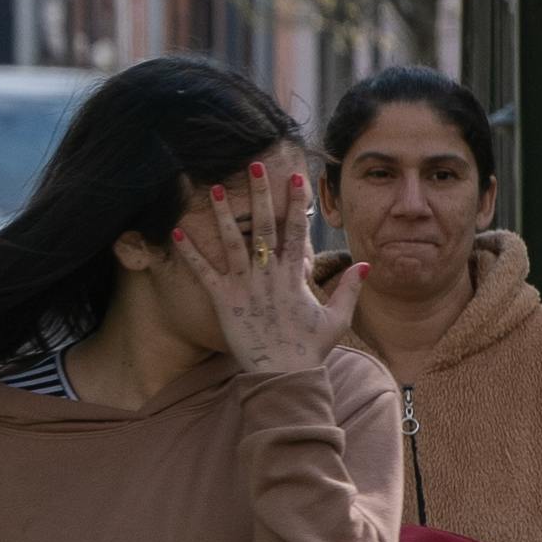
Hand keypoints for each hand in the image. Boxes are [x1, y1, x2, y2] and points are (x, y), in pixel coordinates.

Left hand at [182, 158, 358, 378]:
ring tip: (215, 188)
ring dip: (223, 215)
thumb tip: (364, 265)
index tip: (295, 177)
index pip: (295, 231)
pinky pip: (204, 273)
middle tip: (253, 165)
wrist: (284, 376)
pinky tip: (177, 233)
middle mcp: (268, 275)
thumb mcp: (337, 318)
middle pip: (263, 227)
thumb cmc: (310, 349)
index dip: (295, 204)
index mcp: (294, 276)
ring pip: (232, 243)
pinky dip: (190, 253)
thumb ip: (349, 289)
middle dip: (260, 194)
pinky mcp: (224, 301)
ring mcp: (245, 287)